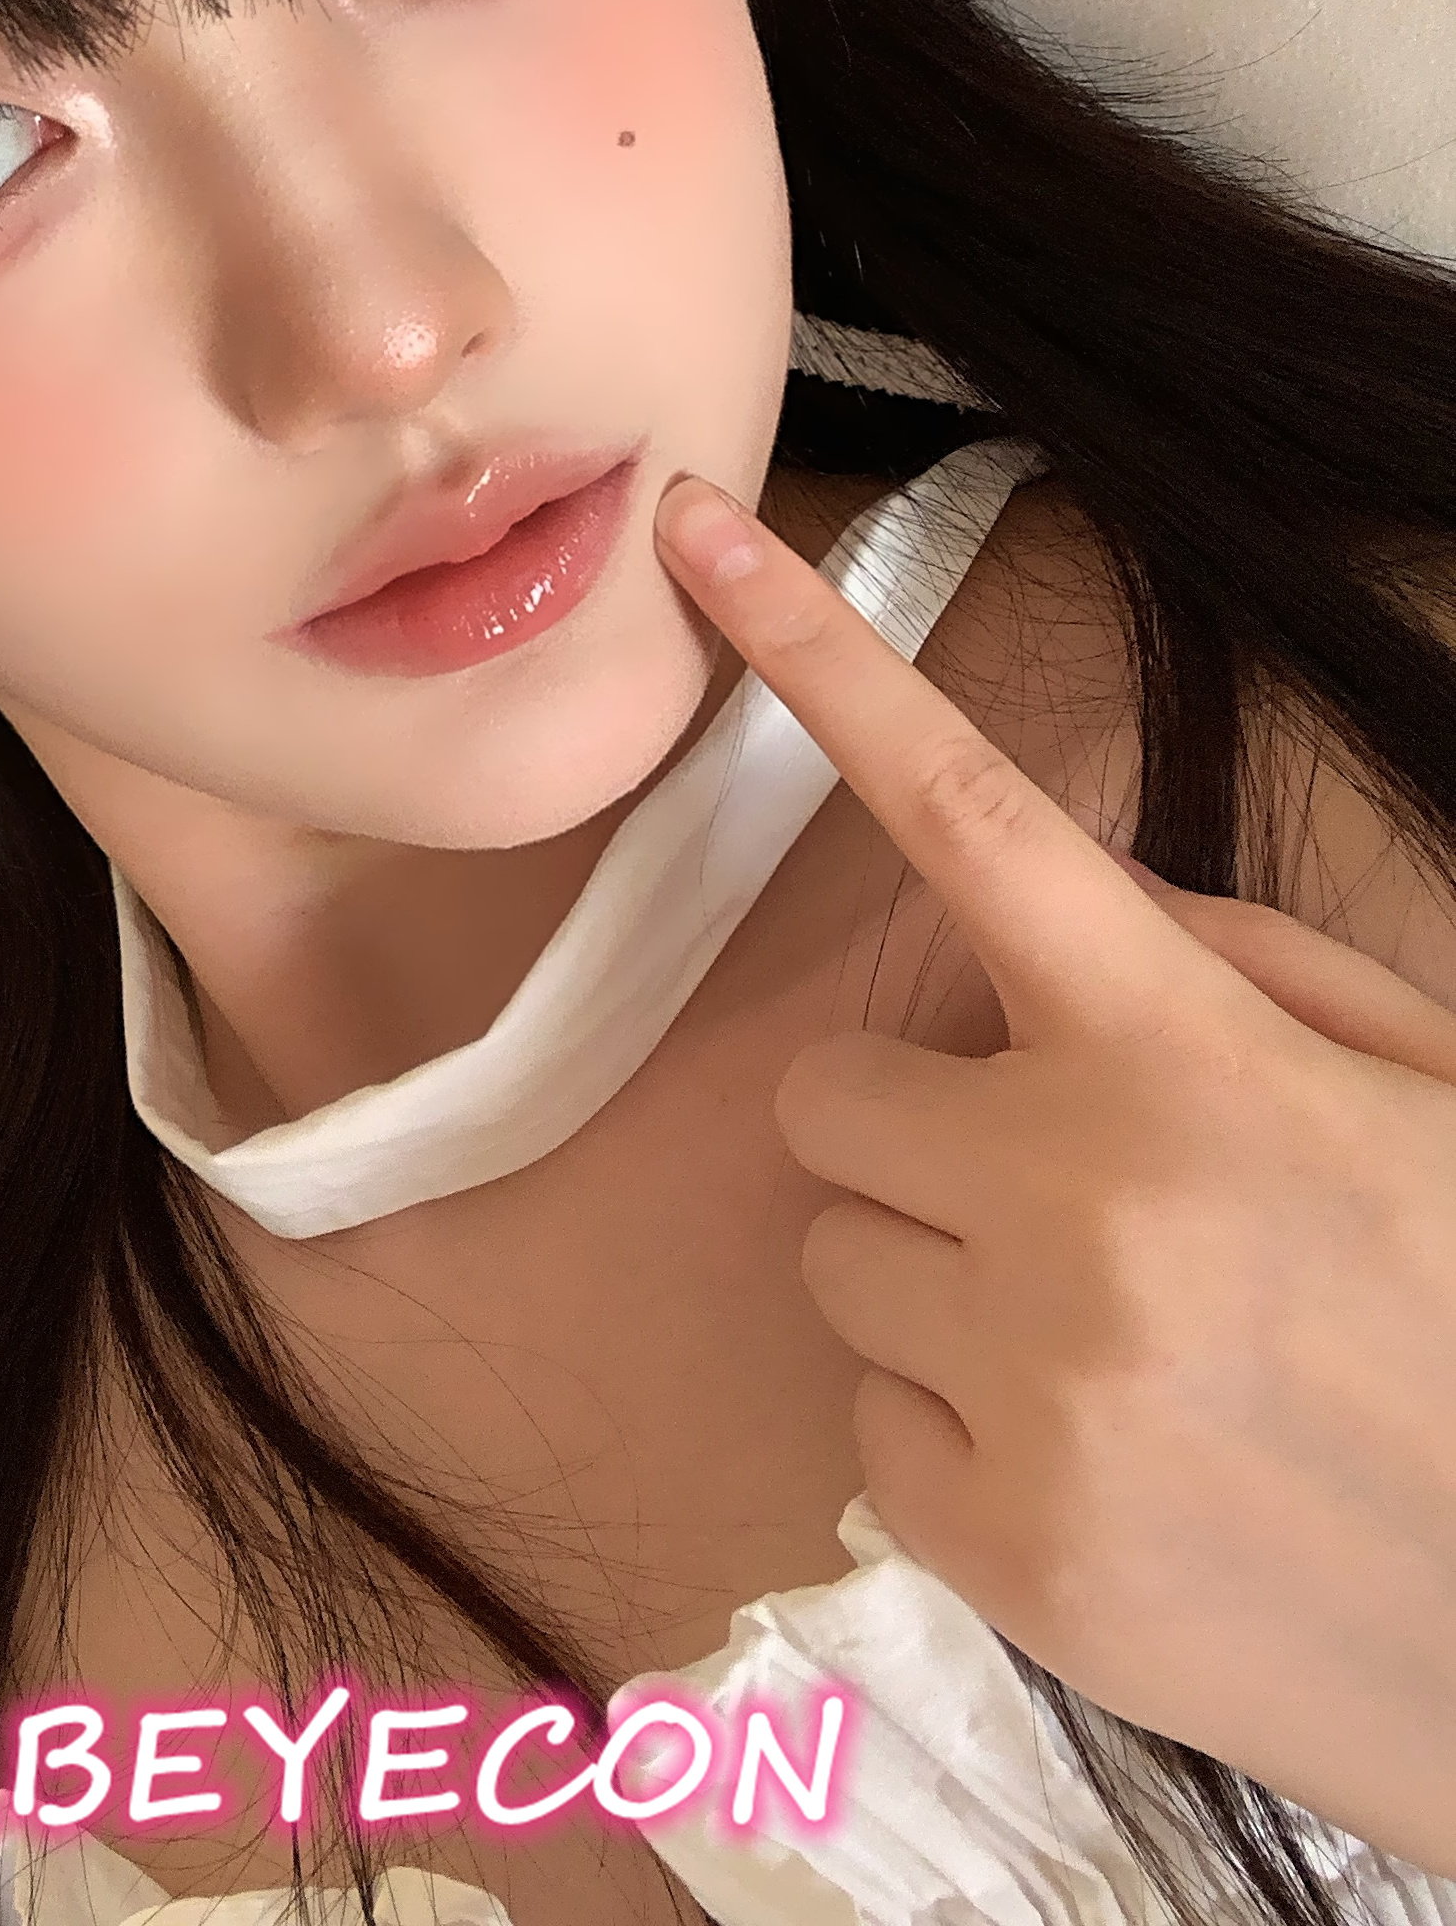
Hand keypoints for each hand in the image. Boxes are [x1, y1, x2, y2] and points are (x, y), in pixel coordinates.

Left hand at [654, 472, 1455, 1872]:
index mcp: (1185, 1052)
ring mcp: (1026, 1381)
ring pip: (835, 1257)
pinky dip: (962, 1436)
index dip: (816, 658)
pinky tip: (1114, 1466)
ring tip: (1119, 1343)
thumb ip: (1233, 974)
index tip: (696, 536)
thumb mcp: (1417, 1089)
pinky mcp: (998, 1545)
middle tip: (1074, 1198)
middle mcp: (1076, 1196)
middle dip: (930, 1129)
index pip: (962, 809)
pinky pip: (867, 1429)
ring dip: (941, 1278)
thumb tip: (1071, 916)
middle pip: (832, 1094)